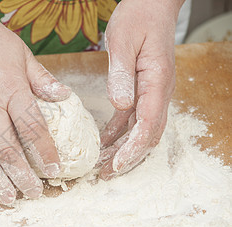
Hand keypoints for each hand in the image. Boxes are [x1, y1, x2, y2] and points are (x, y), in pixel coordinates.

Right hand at [0, 0, 71, 204]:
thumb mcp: (21, 52)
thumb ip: (42, 78)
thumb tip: (64, 96)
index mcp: (11, 88)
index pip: (33, 127)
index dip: (45, 152)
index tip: (53, 170)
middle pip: (7, 148)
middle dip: (22, 175)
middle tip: (33, 194)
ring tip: (6, 198)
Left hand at [98, 0, 184, 179]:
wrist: (151, 6)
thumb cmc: (139, 17)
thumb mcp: (123, 40)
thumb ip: (121, 73)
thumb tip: (120, 104)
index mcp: (156, 81)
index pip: (148, 123)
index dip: (133, 148)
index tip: (116, 165)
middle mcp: (159, 91)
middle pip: (148, 134)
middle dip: (129, 157)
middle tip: (106, 174)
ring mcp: (152, 92)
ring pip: (142, 129)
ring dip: (125, 148)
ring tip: (103, 165)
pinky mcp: (143, 89)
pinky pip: (133, 117)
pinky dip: (120, 132)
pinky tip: (104, 141)